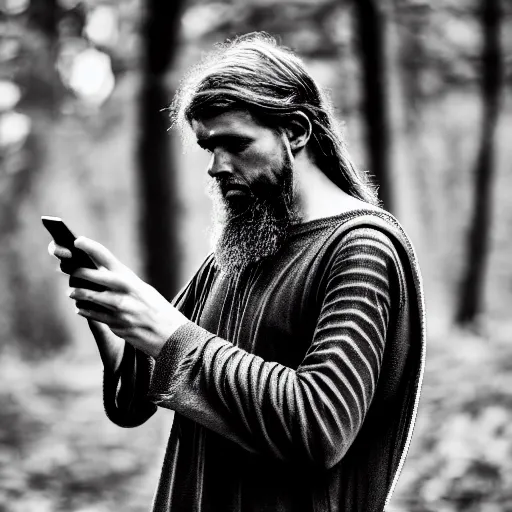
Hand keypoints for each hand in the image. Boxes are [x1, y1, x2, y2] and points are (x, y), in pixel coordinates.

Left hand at [67, 237, 188, 357]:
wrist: (171, 334)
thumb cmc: (157, 309)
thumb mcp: (143, 290)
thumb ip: (123, 283)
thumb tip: (98, 276)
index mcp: (131, 279)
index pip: (107, 257)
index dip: (90, 247)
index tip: (77, 241)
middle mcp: (124, 291)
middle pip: (93, 276)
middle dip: (77, 272)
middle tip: (69, 269)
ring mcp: (119, 309)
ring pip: (89, 297)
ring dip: (77, 294)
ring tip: (72, 292)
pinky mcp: (116, 325)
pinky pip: (94, 316)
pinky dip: (85, 311)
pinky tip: (81, 308)